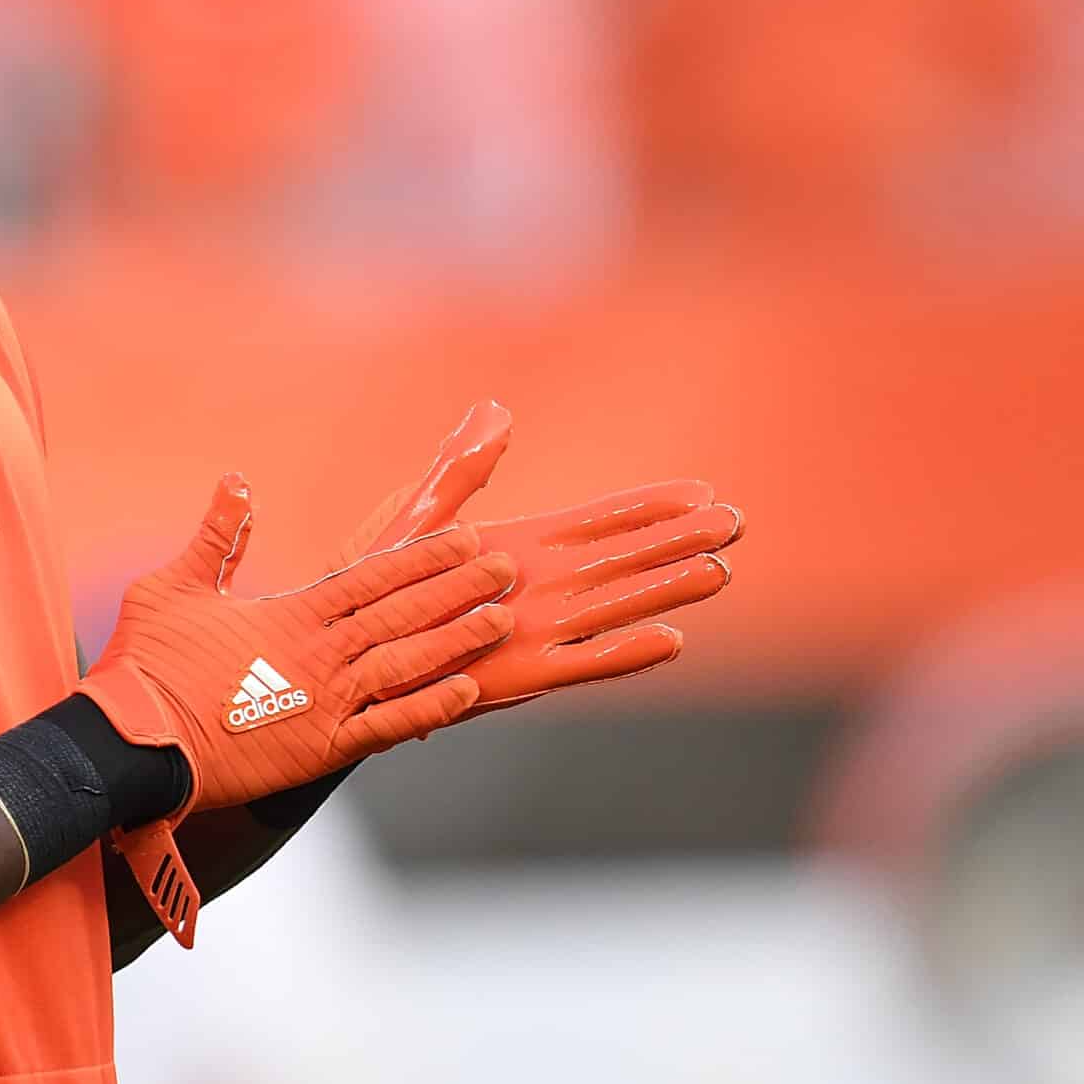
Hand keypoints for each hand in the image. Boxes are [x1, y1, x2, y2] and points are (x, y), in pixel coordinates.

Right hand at [76, 475, 515, 942]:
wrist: (135, 742)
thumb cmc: (147, 663)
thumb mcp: (173, 584)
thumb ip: (216, 536)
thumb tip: (236, 482)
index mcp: (290, 613)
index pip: (371, 574)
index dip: (422, 556)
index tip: (463, 539)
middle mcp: (319, 652)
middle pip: (403, 612)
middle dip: (458, 588)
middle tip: (505, 569)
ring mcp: (325, 701)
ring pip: (408, 662)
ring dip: (458, 640)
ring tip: (500, 620)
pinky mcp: (321, 746)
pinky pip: (389, 724)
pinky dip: (431, 708)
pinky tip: (468, 692)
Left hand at [342, 402, 742, 712]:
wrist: (349, 650)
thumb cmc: (379, 584)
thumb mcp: (421, 516)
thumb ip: (461, 470)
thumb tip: (494, 410)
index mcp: (526, 546)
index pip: (602, 522)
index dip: (652, 508)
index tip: (703, 492)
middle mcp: (544, 588)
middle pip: (626, 560)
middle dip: (680, 542)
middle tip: (735, 524)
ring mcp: (541, 631)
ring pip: (619, 605)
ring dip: (669, 589)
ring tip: (720, 571)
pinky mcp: (527, 673)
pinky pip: (588, 663)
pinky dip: (628, 653)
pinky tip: (673, 640)